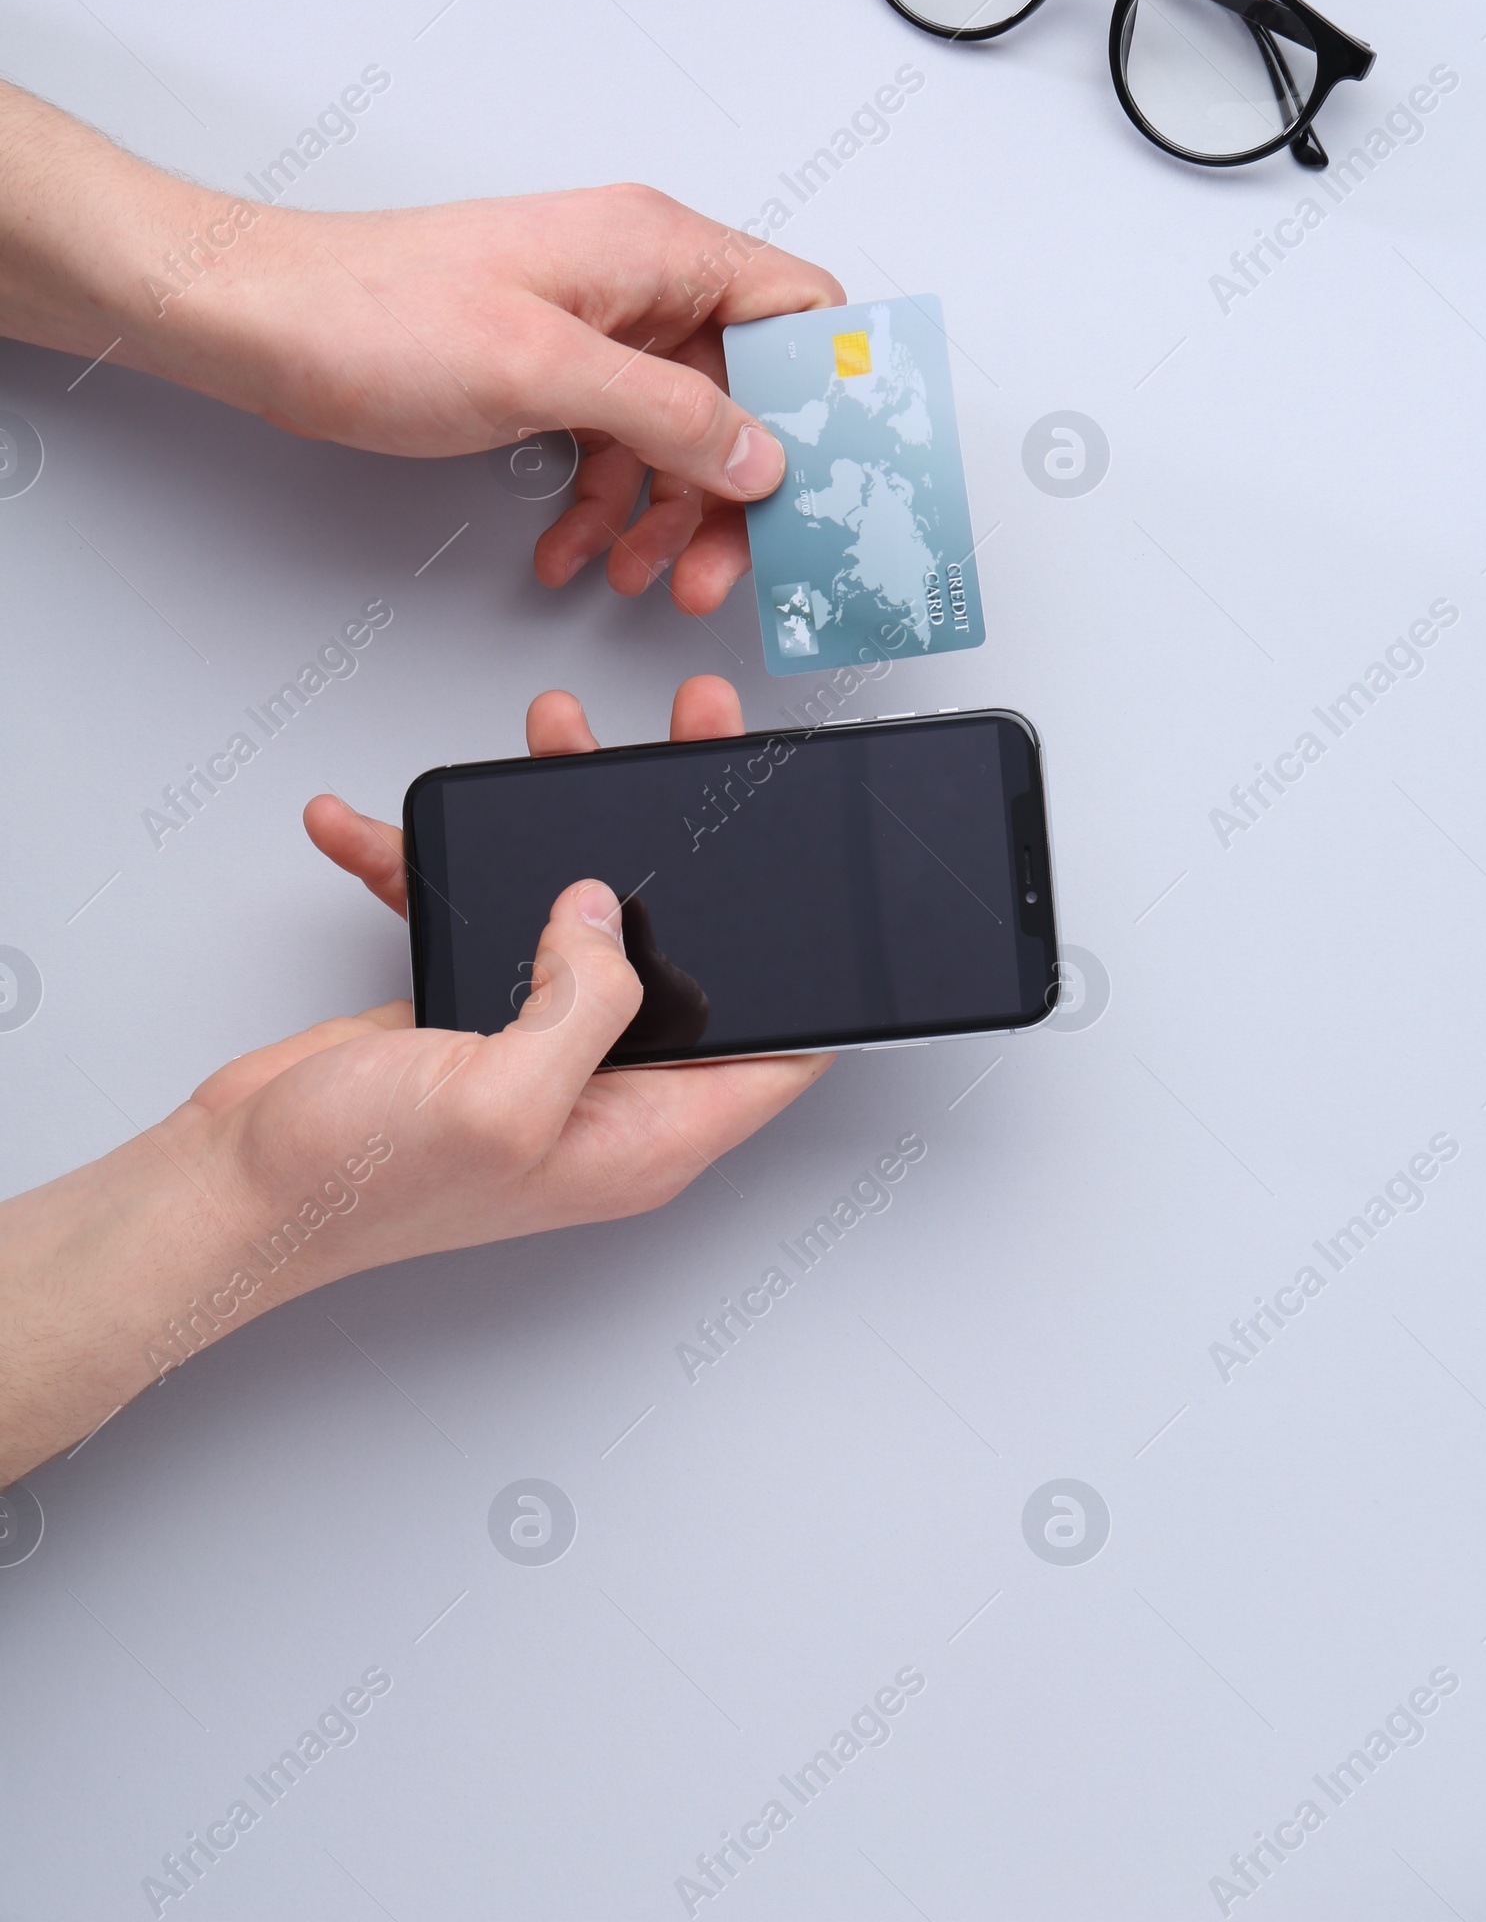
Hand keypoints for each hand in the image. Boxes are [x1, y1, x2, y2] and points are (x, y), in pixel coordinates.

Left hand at [0, 87, 843, 612]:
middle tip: (730, 564)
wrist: (262, 323)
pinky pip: (612, 445)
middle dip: (738, 488)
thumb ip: (669, 414)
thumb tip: (760, 453)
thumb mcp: (544, 371)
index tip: (838, 472)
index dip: (830, 391)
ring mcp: (592, 327)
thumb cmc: (373, 312)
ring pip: (677, 432)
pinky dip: (605, 504)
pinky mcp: (549, 371)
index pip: (796, 307)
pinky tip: (577, 547)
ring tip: (646, 573)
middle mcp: (634, 282)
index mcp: (654, 249)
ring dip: (668, 512)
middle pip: (742, 392)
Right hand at [0, 673, 829, 1483]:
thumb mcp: (503, 1102)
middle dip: (689, 836)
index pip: (781, 1048)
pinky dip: (433, 864)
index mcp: (647, 1133)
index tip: (820, 863)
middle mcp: (606, 1090)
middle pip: (686, 949)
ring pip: (583, 911)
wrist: (225, 1190)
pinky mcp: (469, 1016)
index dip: (816, 969)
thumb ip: (584, 1007)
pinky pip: (478, 918)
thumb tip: (609, 919)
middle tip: (693, 735)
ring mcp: (536, 1048)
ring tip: (552, 734)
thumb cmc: (355, 1184)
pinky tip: (381, 824)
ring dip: (559, 821)